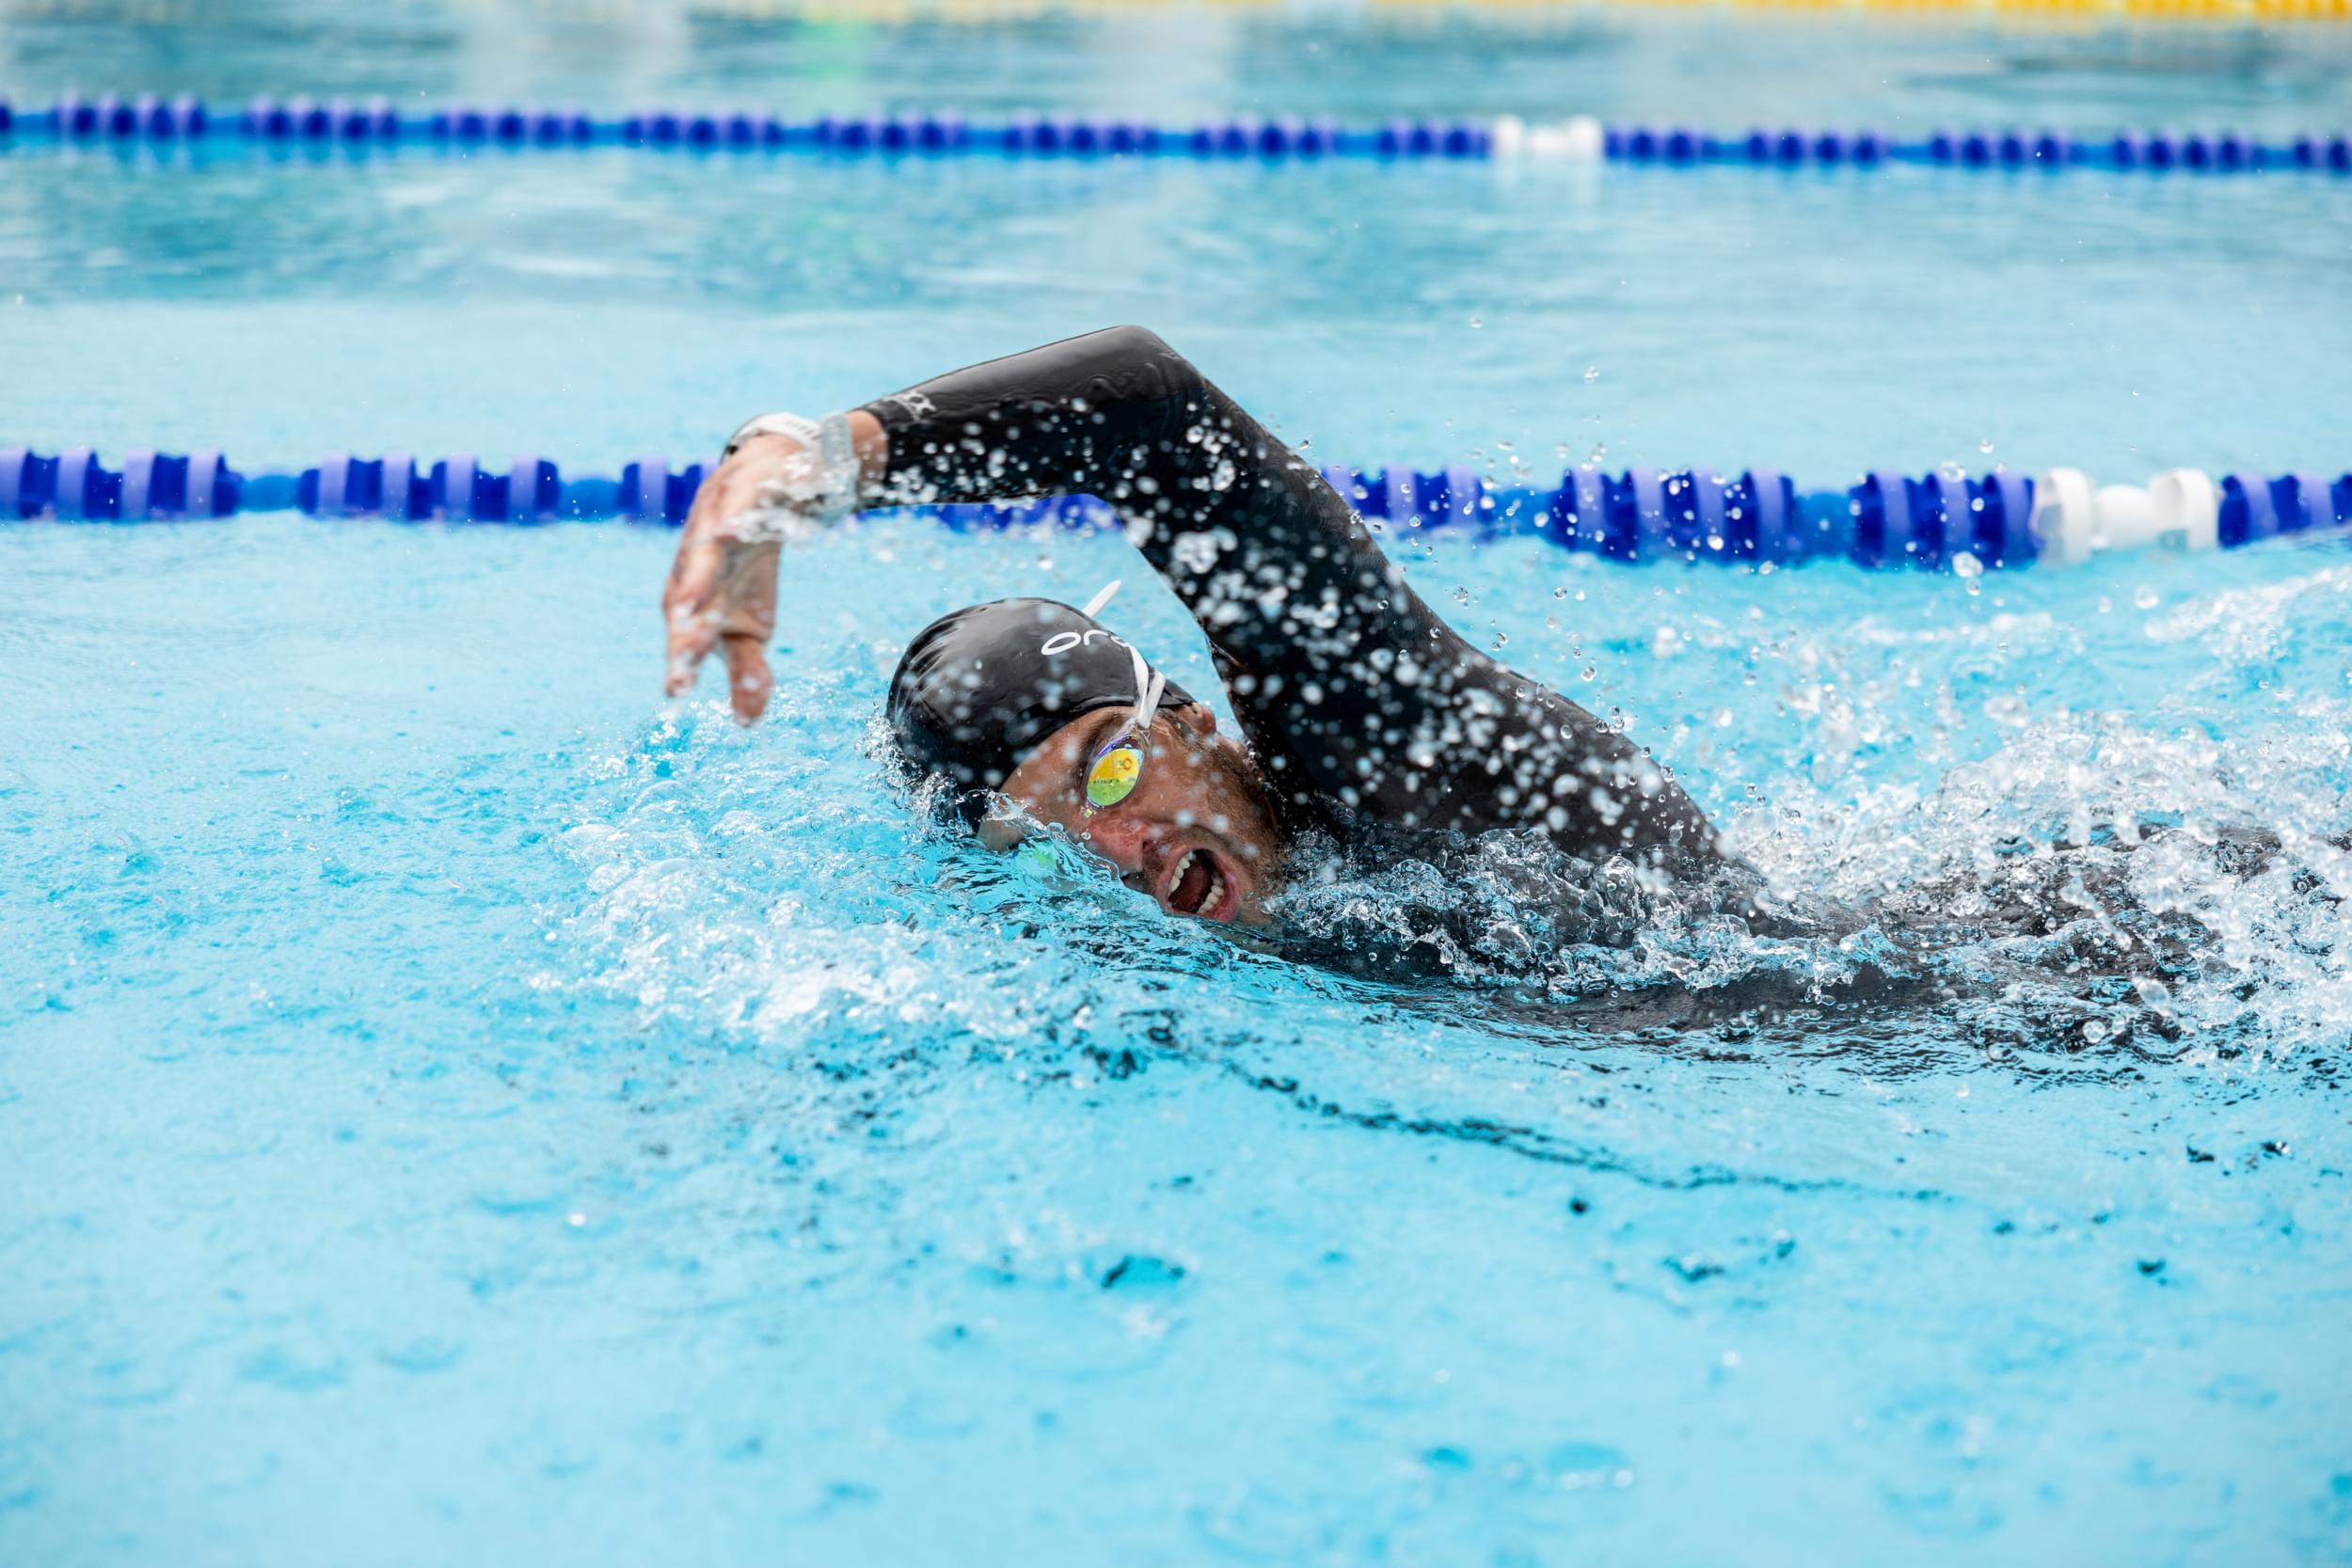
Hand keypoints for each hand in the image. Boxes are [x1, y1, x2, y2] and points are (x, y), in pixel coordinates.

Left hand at [661, 434, 805, 723]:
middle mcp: (697, 569)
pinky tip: (728, 535)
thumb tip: (747, 725)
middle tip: (682, 664)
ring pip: (704, 559)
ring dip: (696, 582)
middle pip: (689, 603)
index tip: (677, 692)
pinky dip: (731, 522)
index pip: (688, 638)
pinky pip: (737, 511)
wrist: (766, 487)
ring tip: (688, 607)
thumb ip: (746, 673)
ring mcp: (716, 531)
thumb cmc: (746, 567)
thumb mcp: (752, 626)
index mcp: (696, 605)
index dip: (682, 663)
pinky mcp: (742, 498)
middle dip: (686, 633)